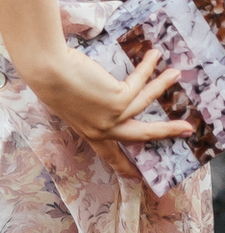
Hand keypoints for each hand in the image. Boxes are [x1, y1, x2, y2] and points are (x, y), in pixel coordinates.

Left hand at [26, 45, 192, 181]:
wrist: (46, 70)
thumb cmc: (50, 80)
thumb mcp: (69, 101)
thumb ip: (88, 106)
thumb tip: (101, 95)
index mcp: (87, 132)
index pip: (108, 153)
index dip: (122, 164)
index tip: (133, 176)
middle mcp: (101, 129)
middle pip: (140, 135)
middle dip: (166, 132)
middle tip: (186, 130)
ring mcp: (111, 116)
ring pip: (145, 103)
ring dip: (162, 85)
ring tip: (176, 73)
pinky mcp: (118, 101)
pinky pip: (140, 82)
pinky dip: (148, 67)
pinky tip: (155, 56)